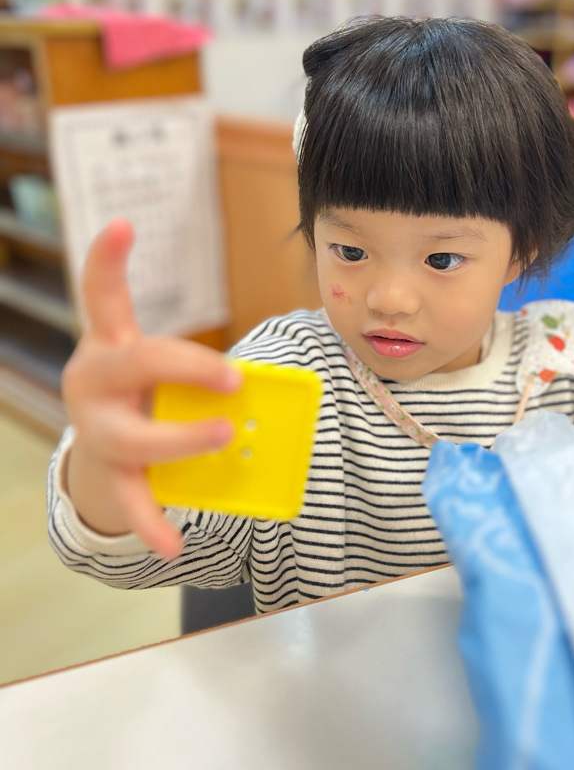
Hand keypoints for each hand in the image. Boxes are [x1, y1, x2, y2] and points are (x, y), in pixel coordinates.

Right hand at [62, 219, 241, 558]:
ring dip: (181, 437)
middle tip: (234, 378)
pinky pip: (132, 501)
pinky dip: (154, 522)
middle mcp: (95, 382)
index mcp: (113, 346)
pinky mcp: (109, 475)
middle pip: (135, 363)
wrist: (104, 455)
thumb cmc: (149, 397)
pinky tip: (173, 544)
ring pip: (134, 436)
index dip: (107, 259)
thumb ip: (207, 368)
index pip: (103, 295)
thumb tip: (283, 380)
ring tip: (223, 437)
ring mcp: (97, 431)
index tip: (123, 224)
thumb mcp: (168, 373)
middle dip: (186, 365)